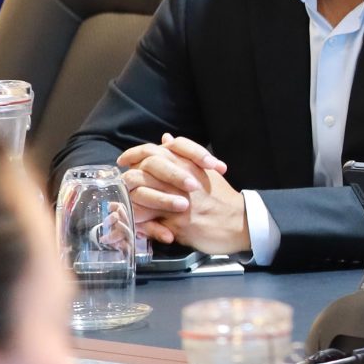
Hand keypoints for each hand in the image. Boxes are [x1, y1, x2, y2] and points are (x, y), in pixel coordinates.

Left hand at [117, 135, 246, 256]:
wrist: (241, 222)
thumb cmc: (221, 198)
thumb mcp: (205, 171)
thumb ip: (184, 155)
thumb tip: (166, 138)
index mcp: (188, 164)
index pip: (153, 151)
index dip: (134, 154)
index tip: (123, 160)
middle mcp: (182, 179)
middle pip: (141, 172)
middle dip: (128, 180)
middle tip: (123, 186)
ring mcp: (179, 200)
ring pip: (140, 195)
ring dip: (130, 202)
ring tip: (124, 207)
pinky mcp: (178, 222)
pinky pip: (149, 221)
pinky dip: (139, 223)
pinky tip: (134, 225)